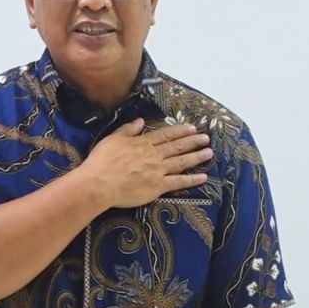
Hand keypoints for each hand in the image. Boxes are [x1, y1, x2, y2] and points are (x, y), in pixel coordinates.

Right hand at [80, 118, 212, 208]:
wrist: (99, 183)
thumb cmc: (102, 162)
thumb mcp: (112, 139)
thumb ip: (128, 130)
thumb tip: (140, 121)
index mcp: (143, 143)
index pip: (165, 135)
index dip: (180, 131)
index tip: (192, 128)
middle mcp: (154, 155)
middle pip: (177, 147)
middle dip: (193, 141)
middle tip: (206, 138)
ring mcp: (158, 171)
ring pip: (182, 162)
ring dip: (197, 156)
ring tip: (209, 152)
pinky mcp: (158, 186)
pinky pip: (179, 182)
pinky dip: (192, 179)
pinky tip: (203, 177)